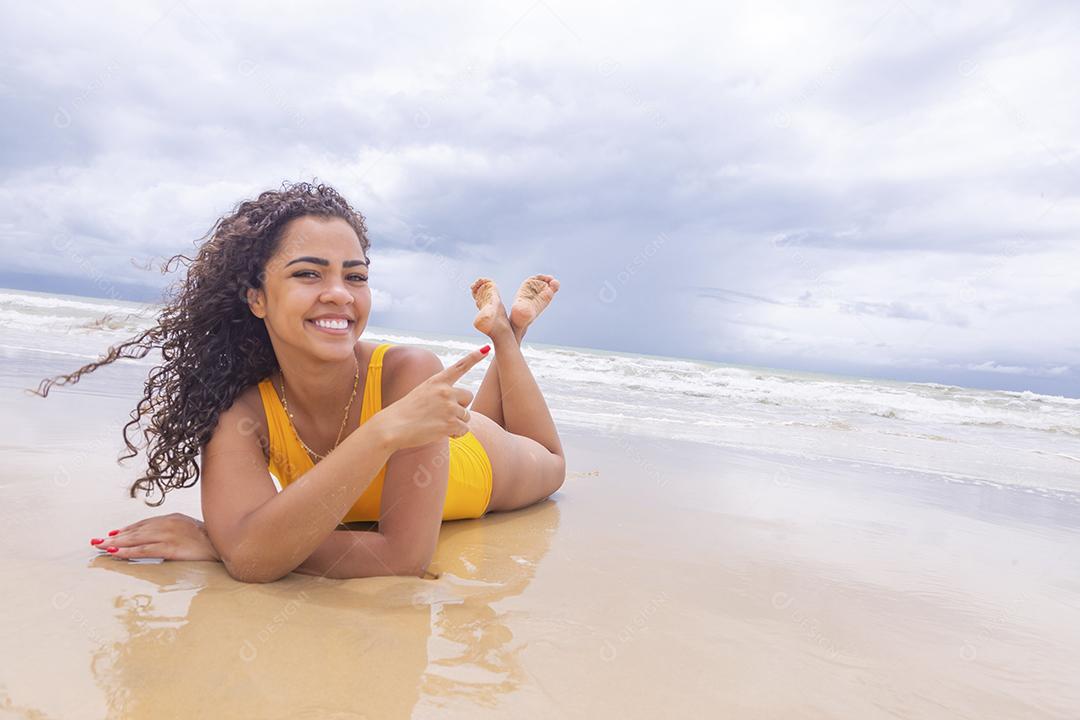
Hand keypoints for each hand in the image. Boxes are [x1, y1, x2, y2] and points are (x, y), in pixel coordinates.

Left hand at [90, 512, 221, 561]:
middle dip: (115, 537)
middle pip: (136, 530)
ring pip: (137, 539)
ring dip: (116, 544)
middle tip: (97, 542)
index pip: (144, 523)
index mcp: (174, 518)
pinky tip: (116, 553)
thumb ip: (177, 532)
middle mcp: (169, 523)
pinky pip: (145, 549)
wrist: (227, 545)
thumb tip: (166, 542)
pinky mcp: (171, 547)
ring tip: (101, 547)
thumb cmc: (213, 541)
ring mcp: (169, 534)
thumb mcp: (192, 531)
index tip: (112, 535)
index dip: (127, 530)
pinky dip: (128, 551)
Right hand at [372, 345, 490, 451]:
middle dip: (461, 407)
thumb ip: (439, 393)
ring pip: (466, 416)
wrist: (392, 427)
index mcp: (436, 381)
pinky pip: (464, 430)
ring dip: (456, 423)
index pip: (459, 367)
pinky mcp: (450, 423)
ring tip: (438, 425)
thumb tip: (457, 405)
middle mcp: (445, 391)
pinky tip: (442, 433)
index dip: (474, 357)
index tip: (486, 349)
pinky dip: (456, 434)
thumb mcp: (421, 394)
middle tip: (444, 415)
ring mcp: (448, 407)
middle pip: (468, 397)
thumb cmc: (404, 413)